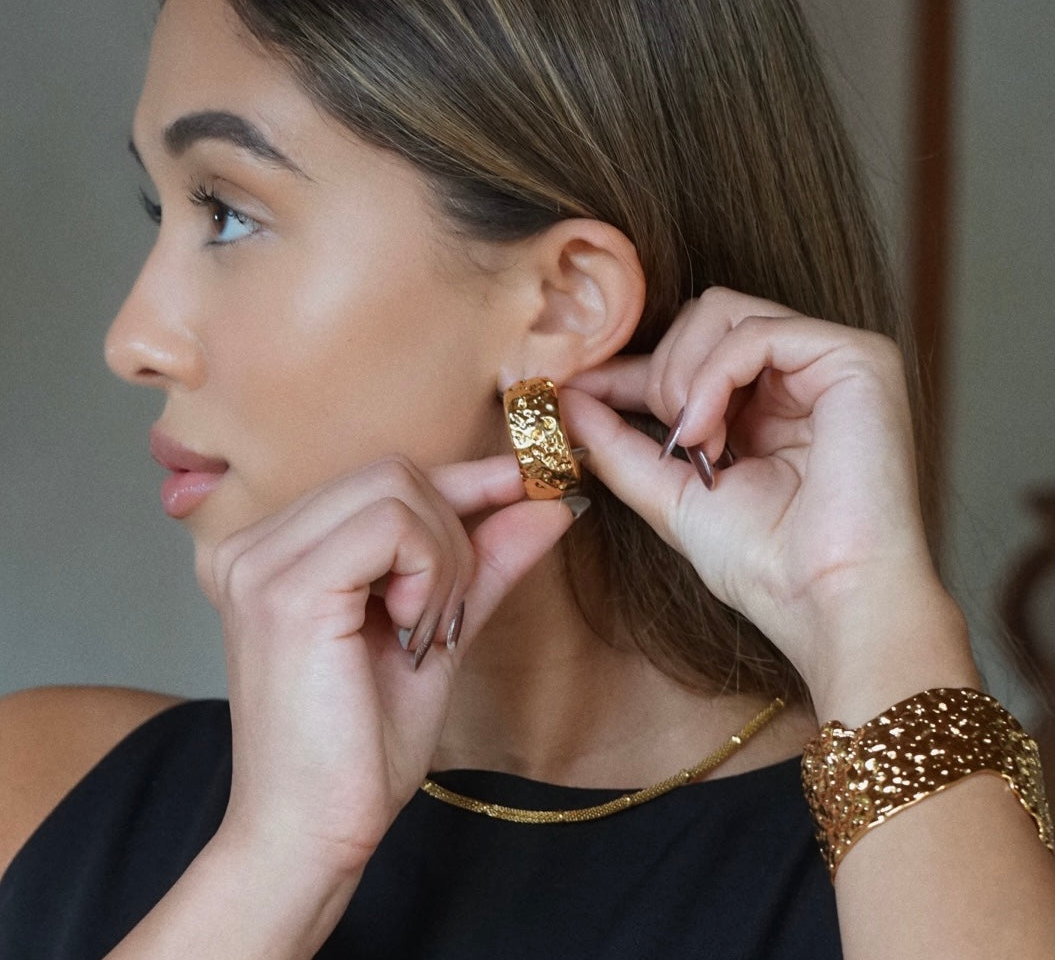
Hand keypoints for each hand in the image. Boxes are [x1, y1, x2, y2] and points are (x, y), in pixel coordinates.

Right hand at [203, 455, 574, 876]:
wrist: (312, 834)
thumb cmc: (361, 745)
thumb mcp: (437, 633)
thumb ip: (483, 564)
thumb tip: (548, 503)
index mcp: (276, 550)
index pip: (384, 477)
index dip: (463, 478)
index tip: (525, 483)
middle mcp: (253, 544)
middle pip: (394, 471)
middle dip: (452, 530)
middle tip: (446, 612)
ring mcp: (261, 562)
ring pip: (398, 487)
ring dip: (442, 555)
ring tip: (424, 627)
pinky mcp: (287, 590)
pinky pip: (392, 525)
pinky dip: (428, 569)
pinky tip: (412, 628)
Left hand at [563, 287, 975, 716]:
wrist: (825, 602)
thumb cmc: (766, 565)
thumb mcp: (672, 494)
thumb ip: (618, 444)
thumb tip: (564, 399)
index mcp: (772, 400)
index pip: (690, 351)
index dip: (630, 367)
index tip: (579, 391)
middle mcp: (805, 370)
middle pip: (702, 316)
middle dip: (662, 372)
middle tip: (669, 442)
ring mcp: (833, 359)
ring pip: (720, 312)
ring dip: (683, 377)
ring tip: (694, 444)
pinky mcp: (857, 357)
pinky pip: (754, 332)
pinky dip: (712, 377)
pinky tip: (708, 432)